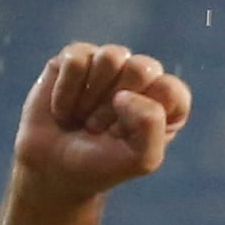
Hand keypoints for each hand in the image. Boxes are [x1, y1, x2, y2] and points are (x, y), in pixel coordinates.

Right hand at [7, 42, 191, 201]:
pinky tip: (63, 108)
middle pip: (142, 68)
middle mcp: (142, 76)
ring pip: (110, 57)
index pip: (171, 90)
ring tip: (82, 116)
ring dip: (91, 97)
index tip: (125, 136)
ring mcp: (109, 63)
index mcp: (168, 101)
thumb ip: (151, 126)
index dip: (142, 116)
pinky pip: (76, 60)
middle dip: (114, 106)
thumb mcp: (140, 159)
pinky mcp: (76, 56)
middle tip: (99, 127)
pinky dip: (66, 91)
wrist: (54, 168)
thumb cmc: (102, 163)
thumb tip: (124, 94)